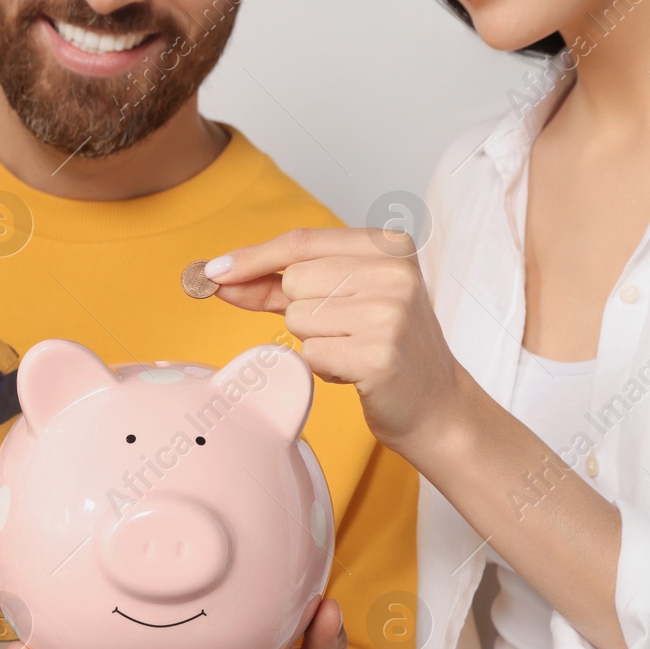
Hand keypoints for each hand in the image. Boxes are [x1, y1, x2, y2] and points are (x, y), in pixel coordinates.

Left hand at [204, 228, 468, 461]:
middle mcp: (394, 272)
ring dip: (314, 342)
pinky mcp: (379, 354)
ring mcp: (390, 312)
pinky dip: (323, 368)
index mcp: (389, 245)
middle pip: (295, 281)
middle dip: (302, 311)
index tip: (214, 271)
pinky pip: (310, 354)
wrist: (435, 406)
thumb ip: (281, 284)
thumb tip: (220, 277)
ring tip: (354, 350)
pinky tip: (357, 371)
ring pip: (298, 318)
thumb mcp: (342, 300)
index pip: (301, 242)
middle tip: (344, 331)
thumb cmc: (383, 348)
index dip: (252, 257)